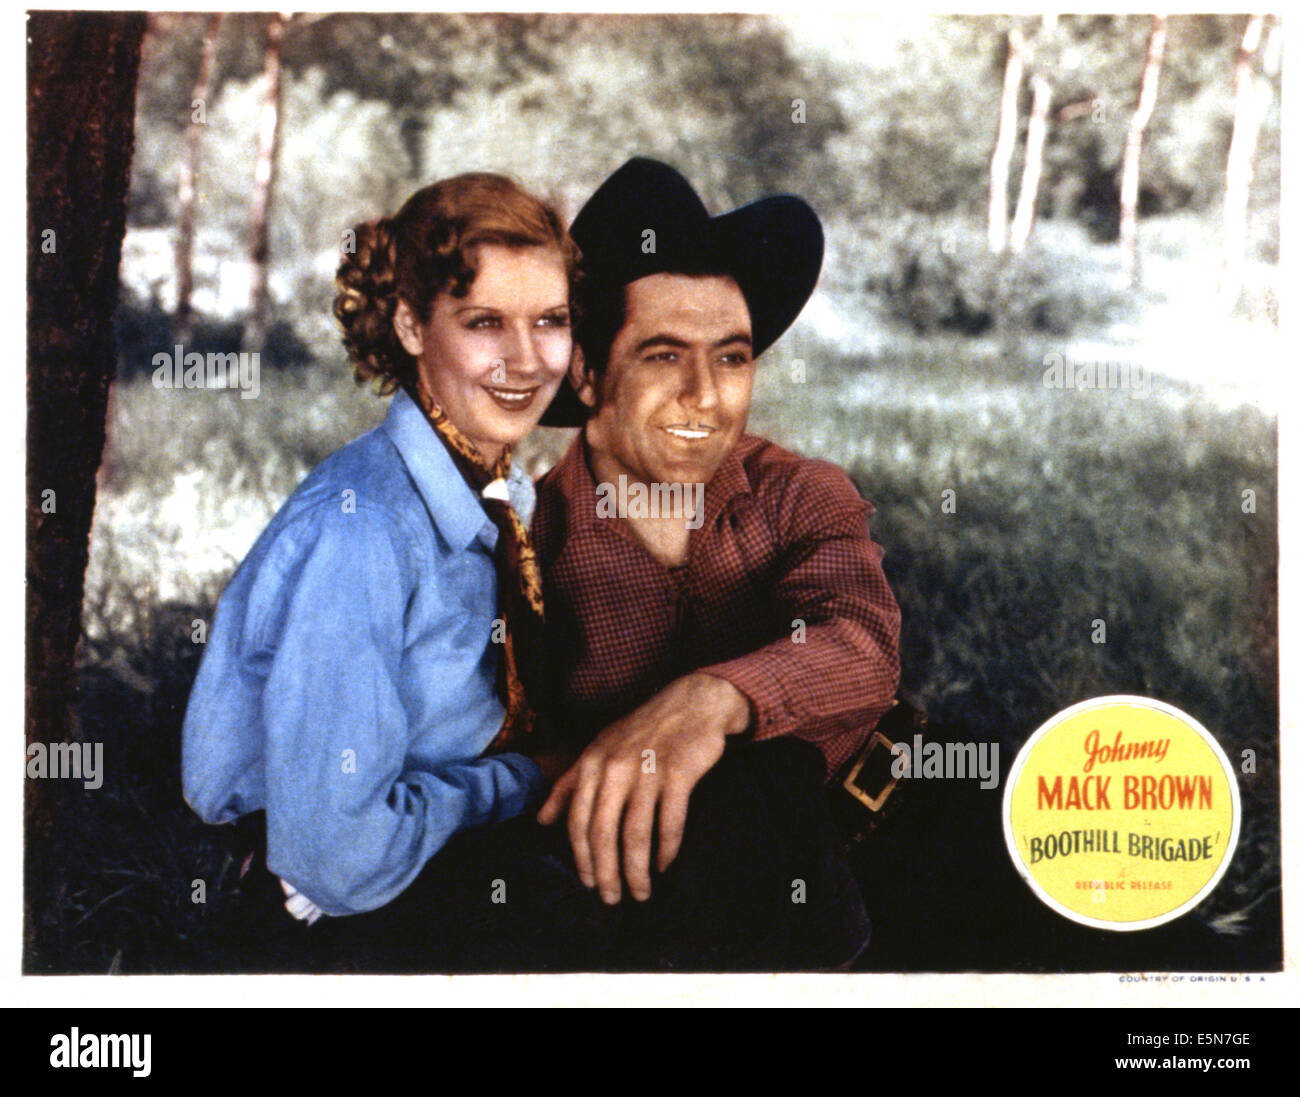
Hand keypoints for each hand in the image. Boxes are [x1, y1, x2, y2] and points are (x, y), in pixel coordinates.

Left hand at [537, 673, 751, 904]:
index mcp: (592, 763)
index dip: (581, 857)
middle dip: (605, 872)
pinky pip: (670, 821)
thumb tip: (542, 820)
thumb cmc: (642, 731)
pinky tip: (666, 866)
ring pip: (636, 833)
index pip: (578, 820)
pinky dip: (668, 849)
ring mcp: (648, 771)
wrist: (691, 703)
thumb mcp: (598, 749)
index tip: (588, 883)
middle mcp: (615, 768)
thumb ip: (569, 784)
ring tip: (641, 892)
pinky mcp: (679, 773)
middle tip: (611, 899)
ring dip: (637, 870)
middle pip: (603, 832)